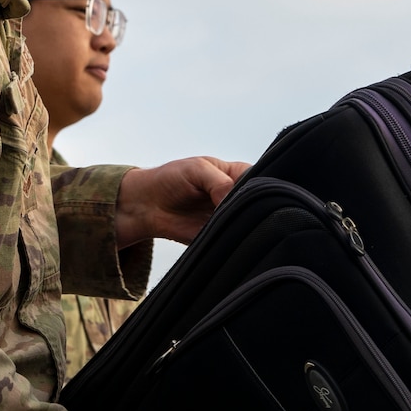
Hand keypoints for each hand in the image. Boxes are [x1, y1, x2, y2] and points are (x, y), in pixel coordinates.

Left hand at [116, 157, 249, 247]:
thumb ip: (220, 183)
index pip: (262, 180)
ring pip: (249, 224)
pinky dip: (232, 241)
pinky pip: (233, 241)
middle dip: (254, 209)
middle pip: (260, 204)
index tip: (253, 195)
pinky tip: (225, 236)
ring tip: (225, 221)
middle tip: (236, 210)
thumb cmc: (170, 179)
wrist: (147, 205)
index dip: (263, 188)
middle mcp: (238, 196)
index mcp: (238, 174)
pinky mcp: (221, 236)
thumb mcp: (197, 169)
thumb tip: (233, 201)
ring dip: (242, 226)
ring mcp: (230, 217)